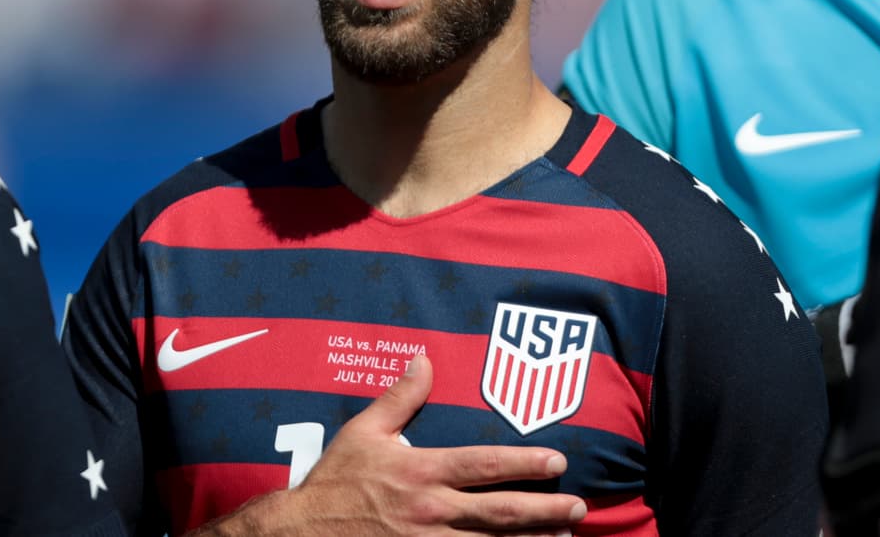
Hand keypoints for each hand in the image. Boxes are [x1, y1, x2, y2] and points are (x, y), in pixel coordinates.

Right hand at [191, 354, 586, 535]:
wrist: (300, 533)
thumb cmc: (335, 482)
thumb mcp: (363, 431)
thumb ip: (400, 398)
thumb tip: (424, 359)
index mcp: (422, 472)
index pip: (484, 465)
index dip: (524, 463)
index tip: (557, 461)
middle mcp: (432, 511)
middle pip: (500, 512)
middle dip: (544, 510)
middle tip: (579, 508)